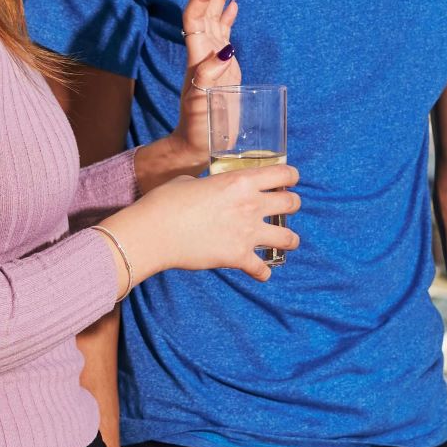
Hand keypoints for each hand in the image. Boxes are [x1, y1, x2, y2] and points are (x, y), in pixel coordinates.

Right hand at [107, 160, 300, 281]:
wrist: (153, 232)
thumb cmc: (165, 202)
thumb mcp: (191, 181)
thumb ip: (209, 185)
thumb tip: (207, 189)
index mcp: (241, 181)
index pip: (284, 174)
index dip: (291, 177)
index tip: (289, 181)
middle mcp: (251, 205)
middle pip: (292, 203)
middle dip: (292, 205)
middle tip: (286, 208)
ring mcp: (247, 233)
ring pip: (289, 238)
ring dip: (290, 239)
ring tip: (288, 241)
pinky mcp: (238, 257)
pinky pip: (262, 269)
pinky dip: (262, 272)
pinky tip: (261, 273)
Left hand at [158, 0, 240, 171]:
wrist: (196, 144)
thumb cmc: (198, 127)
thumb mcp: (201, 104)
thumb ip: (209, 76)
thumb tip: (225, 50)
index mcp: (196, 57)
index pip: (196, 17)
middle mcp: (202, 53)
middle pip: (203, 12)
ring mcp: (212, 58)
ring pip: (214, 18)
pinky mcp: (222, 66)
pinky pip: (223, 33)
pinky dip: (228, 15)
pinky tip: (234, 3)